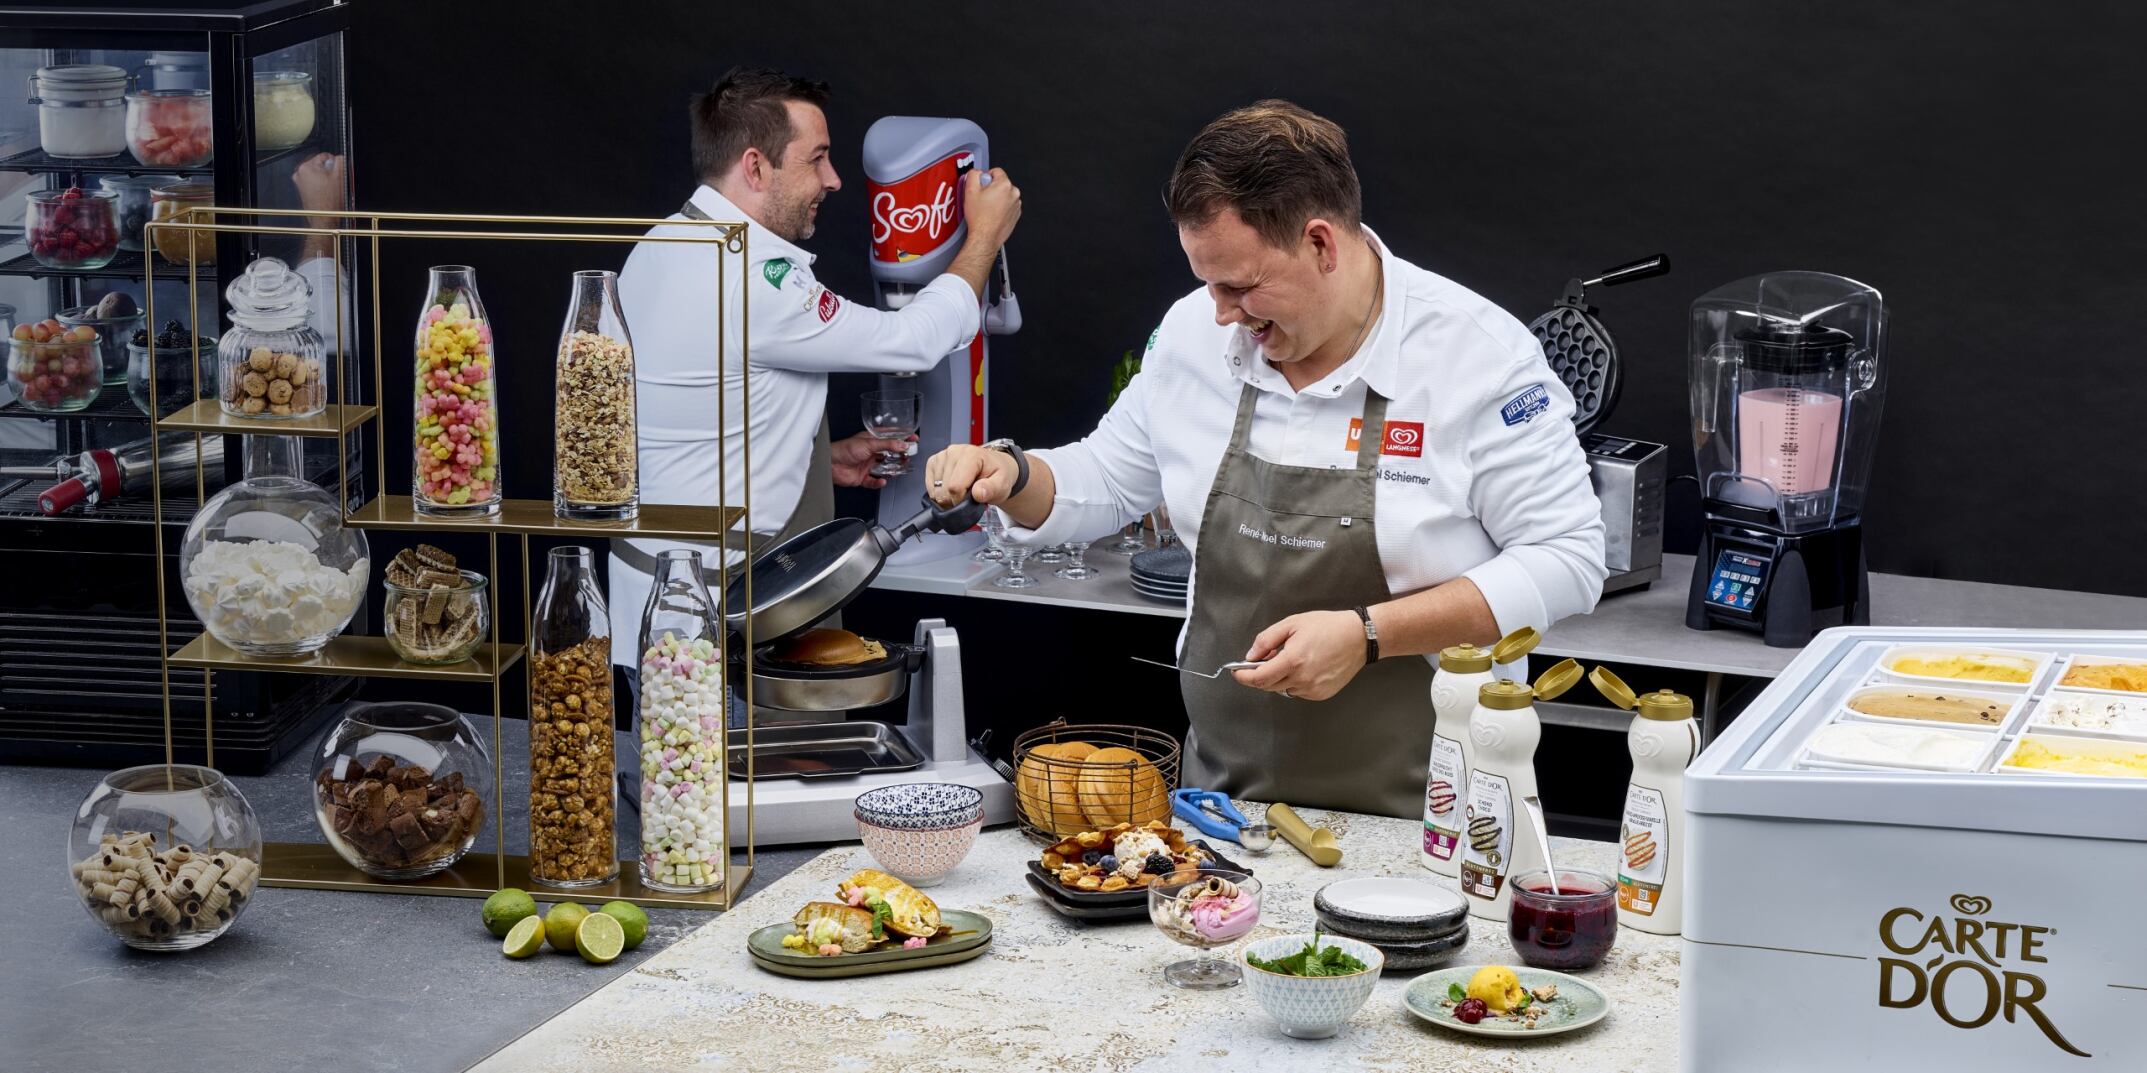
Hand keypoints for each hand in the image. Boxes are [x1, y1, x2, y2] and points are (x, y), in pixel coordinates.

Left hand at [291, 153, 345, 221]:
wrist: (324, 218)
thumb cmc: (329, 201)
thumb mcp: (340, 176)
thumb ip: (340, 161)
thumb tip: (339, 157)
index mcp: (307, 167)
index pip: (325, 156)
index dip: (335, 163)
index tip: (339, 172)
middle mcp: (299, 173)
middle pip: (320, 165)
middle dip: (328, 171)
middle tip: (335, 182)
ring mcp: (299, 182)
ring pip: (317, 173)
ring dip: (325, 178)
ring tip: (331, 188)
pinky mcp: (302, 189)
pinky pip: (313, 181)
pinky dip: (320, 185)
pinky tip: (326, 193)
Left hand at [831, 431, 910, 489]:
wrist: (830, 464)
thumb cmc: (843, 449)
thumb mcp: (869, 443)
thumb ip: (887, 444)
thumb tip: (902, 444)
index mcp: (871, 440)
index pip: (891, 437)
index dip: (902, 437)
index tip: (913, 439)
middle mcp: (870, 452)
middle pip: (890, 454)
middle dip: (900, 456)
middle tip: (908, 456)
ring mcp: (867, 464)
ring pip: (884, 468)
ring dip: (891, 470)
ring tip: (898, 469)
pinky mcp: (863, 476)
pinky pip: (874, 481)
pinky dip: (879, 482)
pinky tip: (882, 480)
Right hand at [921, 443, 1019, 507]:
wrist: (994, 467)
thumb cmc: (997, 474)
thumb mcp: (1002, 484)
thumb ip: (992, 489)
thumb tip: (978, 493)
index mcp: (971, 455)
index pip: (954, 487)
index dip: (961, 500)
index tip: (971, 500)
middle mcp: (954, 451)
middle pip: (943, 489)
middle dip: (954, 500)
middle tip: (968, 496)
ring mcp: (942, 455)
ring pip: (935, 488)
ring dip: (946, 496)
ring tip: (961, 490)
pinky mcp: (934, 461)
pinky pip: (929, 484)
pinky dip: (938, 491)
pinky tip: (951, 487)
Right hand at [961, 167, 1020, 251]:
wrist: (985, 236)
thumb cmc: (980, 218)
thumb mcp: (970, 190)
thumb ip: (973, 174)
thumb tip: (976, 172)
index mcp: (1005, 185)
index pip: (996, 171)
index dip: (986, 177)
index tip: (982, 185)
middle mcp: (1014, 194)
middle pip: (1001, 183)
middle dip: (991, 188)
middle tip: (982, 198)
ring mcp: (1016, 205)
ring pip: (1005, 195)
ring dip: (997, 199)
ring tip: (987, 208)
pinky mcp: (1016, 214)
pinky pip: (1008, 206)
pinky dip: (1001, 208)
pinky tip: (992, 214)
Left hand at [1232, 610, 1368, 700]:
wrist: (1359, 637)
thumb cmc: (1327, 626)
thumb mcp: (1292, 624)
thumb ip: (1267, 640)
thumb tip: (1250, 656)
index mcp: (1293, 661)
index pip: (1258, 678)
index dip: (1243, 676)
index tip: (1236, 672)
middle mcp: (1302, 679)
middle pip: (1268, 686)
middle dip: (1259, 675)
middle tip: (1263, 660)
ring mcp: (1313, 689)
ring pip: (1283, 689)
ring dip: (1278, 678)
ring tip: (1291, 659)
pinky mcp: (1321, 694)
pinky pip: (1298, 691)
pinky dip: (1294, 682)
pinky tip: (1305, 666)